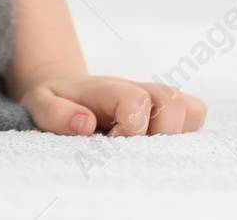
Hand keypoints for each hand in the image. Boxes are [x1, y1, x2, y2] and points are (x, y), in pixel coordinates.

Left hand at [18, 75, 205, 135]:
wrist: (64, 90)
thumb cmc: (54, 102)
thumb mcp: (41, 104)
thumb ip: (56, 113)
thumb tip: (85, 124)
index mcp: (108, 89)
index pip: (137, 101)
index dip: (131, 129)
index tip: (111, 144)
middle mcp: (138, 88)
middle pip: (173, 102)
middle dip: (159, 134)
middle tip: (131, 148)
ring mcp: (155, 97)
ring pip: (190, 107)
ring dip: (175, 133)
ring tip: (145, 147)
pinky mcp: (167, 108)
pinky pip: (195, 114)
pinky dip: (186, 131)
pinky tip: (158, 144)